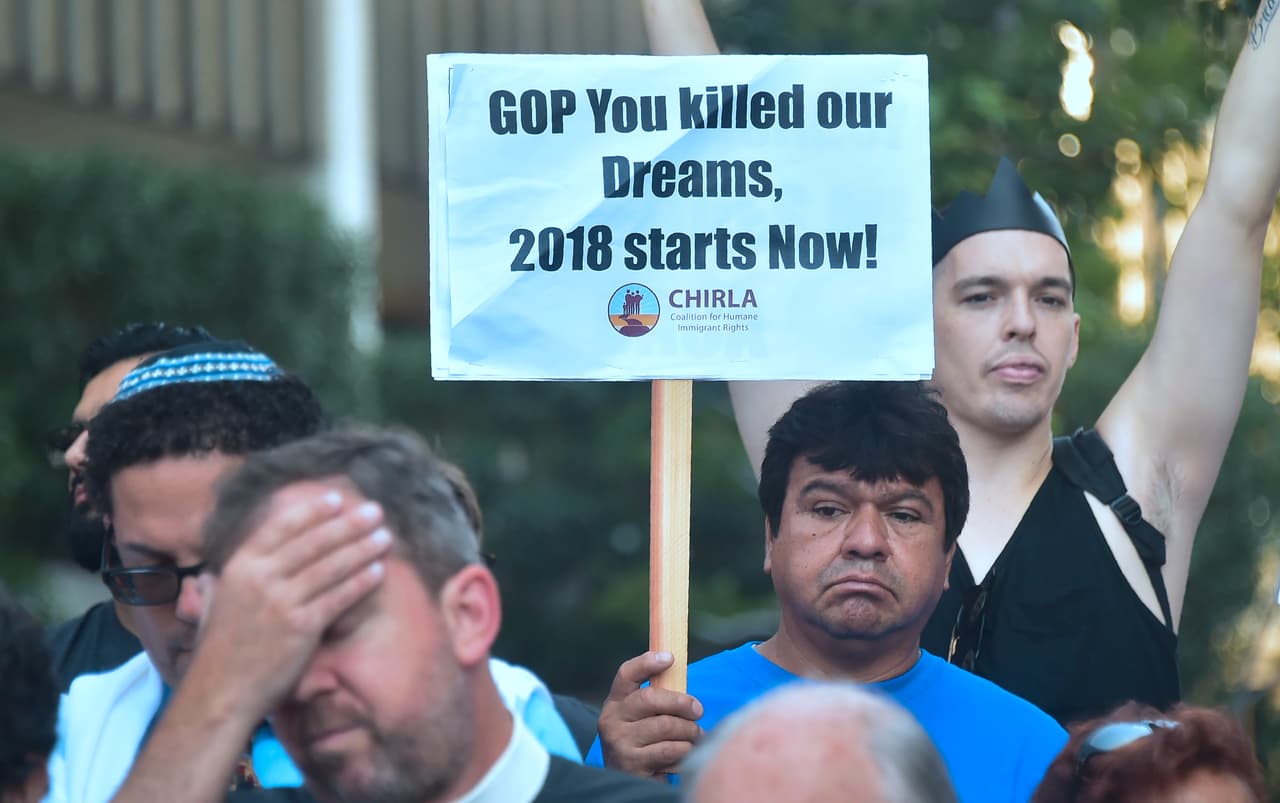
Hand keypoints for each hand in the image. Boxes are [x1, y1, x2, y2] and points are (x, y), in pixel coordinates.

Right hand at [188, 487, 391, 722]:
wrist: (220, 692)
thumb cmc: (220, 650)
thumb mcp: (217, 602)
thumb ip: (228, 578)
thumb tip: (235, 562)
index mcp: (239, 566)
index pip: (281, 527)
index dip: (311, 512)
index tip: (336, 499)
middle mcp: (261, 578)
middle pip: (314, 542)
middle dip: (348, 524)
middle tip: (375, 511)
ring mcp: (282, 602)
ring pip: (331, 567)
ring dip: (362, 548)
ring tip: (385, 536)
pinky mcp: (302, 627)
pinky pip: (339, 597)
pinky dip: (361, 582)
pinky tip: (379, 571)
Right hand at [598, 650, 703, 775]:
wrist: (628, 783)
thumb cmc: (644, 745)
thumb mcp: (641, 720)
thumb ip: (655, 700)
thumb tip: (680, 673)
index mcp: (614, 704)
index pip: (626, 674)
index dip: (647, 662)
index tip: (670, 658)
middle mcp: (611, 720)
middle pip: (651, 698)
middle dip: (682, 703)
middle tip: (698, 710)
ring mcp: (619, 743)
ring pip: (666, 725)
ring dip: (689, 731)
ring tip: (696, 736)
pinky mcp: (632, 764)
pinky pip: (670, 749)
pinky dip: (686, 750)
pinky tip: (686, 753)